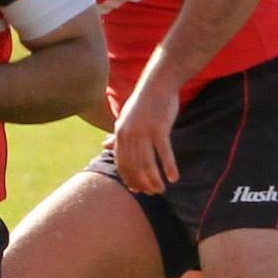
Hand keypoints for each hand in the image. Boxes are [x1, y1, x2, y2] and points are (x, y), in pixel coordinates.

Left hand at [109, 75, 179, 194]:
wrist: (158, 84)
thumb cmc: (143, 102)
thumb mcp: (126, 119)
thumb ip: (116, 135)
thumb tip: (104, 145)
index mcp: (120, 133)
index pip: (122, 163)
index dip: (129, 179)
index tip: (137, 190)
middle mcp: (129, 135)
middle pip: (134, 167)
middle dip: (142, 183)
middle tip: (153, 193)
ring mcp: (144, 132)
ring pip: (147, 164)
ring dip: (154, 180)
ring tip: (161, 190)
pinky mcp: (159, 128)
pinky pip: (164, 153)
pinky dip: (168, 167)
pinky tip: (174, 178)